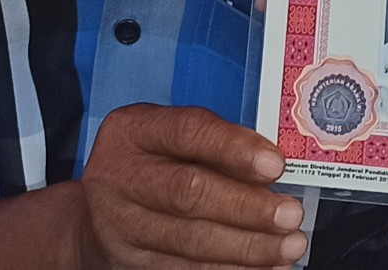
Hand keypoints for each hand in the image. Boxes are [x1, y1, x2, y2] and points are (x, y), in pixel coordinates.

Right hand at [78, 104, 303, 269]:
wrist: (97, 215)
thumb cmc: (149, 165)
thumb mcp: (168, 138)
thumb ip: (214, 144)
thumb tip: (273, 167)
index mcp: (132, 131)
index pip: (187, 132)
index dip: (234, 148)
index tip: (276, 165)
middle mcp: (119, 176)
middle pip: (188, 192)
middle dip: (247, 207)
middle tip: (290, 215)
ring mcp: (121, 225)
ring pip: (191, 241)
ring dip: (248, 248)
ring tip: (288, 246)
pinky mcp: (132, 264)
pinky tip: (264, 267)